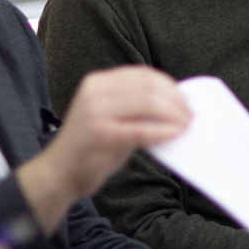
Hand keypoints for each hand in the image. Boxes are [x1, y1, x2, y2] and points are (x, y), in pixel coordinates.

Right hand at [18, 66, 190, 231]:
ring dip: (174, 115)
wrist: (58, 173)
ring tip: (185, 125)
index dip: (169, 86)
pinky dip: (163, 131)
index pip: (143, 75)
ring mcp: (95, 112)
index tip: (185, 100)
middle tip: (190, 115)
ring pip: (148, 104)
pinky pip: (141, 129)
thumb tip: (174, 103)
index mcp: (98, 82)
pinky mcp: (100, 134)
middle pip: (149, 88)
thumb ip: (135, 106)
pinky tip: (175, 135)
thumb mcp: (111, 117)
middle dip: (175, 101)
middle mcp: (95, 92)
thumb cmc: (91, 147)